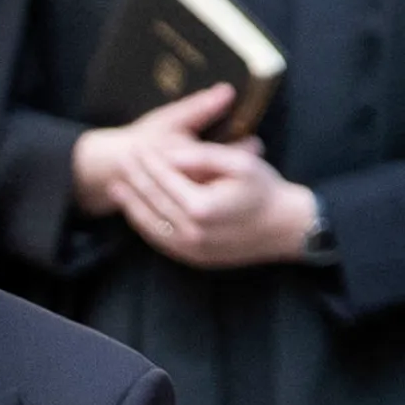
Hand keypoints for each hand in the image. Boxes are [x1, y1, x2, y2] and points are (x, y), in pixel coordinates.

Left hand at [75, 85, 314, 267]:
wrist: (286, 229)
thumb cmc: (266, 191)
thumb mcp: (239, 163)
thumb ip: (202, 157)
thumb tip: (169, 156)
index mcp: (202, 207)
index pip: (164, 180)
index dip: (149, 161)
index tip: (136, 145)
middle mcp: (192, 233)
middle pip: (153, 202)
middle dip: (135, 180)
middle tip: (120, 161)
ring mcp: (192, 250)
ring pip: (151, 226)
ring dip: (132, 205)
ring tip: (118, 187)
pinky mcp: (195, 259)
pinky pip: (161, 242)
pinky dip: (146, 226)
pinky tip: (138, 212)